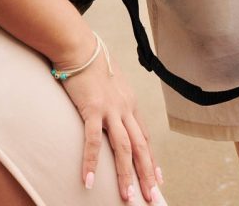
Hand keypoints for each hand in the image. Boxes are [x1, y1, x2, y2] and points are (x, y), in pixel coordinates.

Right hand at [60, 53, 161, 201]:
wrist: (80, 47)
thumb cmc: (93, 62)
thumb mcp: (112, 82)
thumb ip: (116, 99)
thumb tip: (115, 111)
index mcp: (130, 103)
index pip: (145, 137)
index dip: (152, 159)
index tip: (158, 178)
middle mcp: (125, 108)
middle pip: (140, 146)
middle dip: (146, 174)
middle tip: (151, 197)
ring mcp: (110, 109)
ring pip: (123, 148)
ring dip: (126, 174)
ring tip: (127, 196)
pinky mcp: (92, 109)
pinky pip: (93, 141)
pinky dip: (91, 162)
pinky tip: (89, 180)